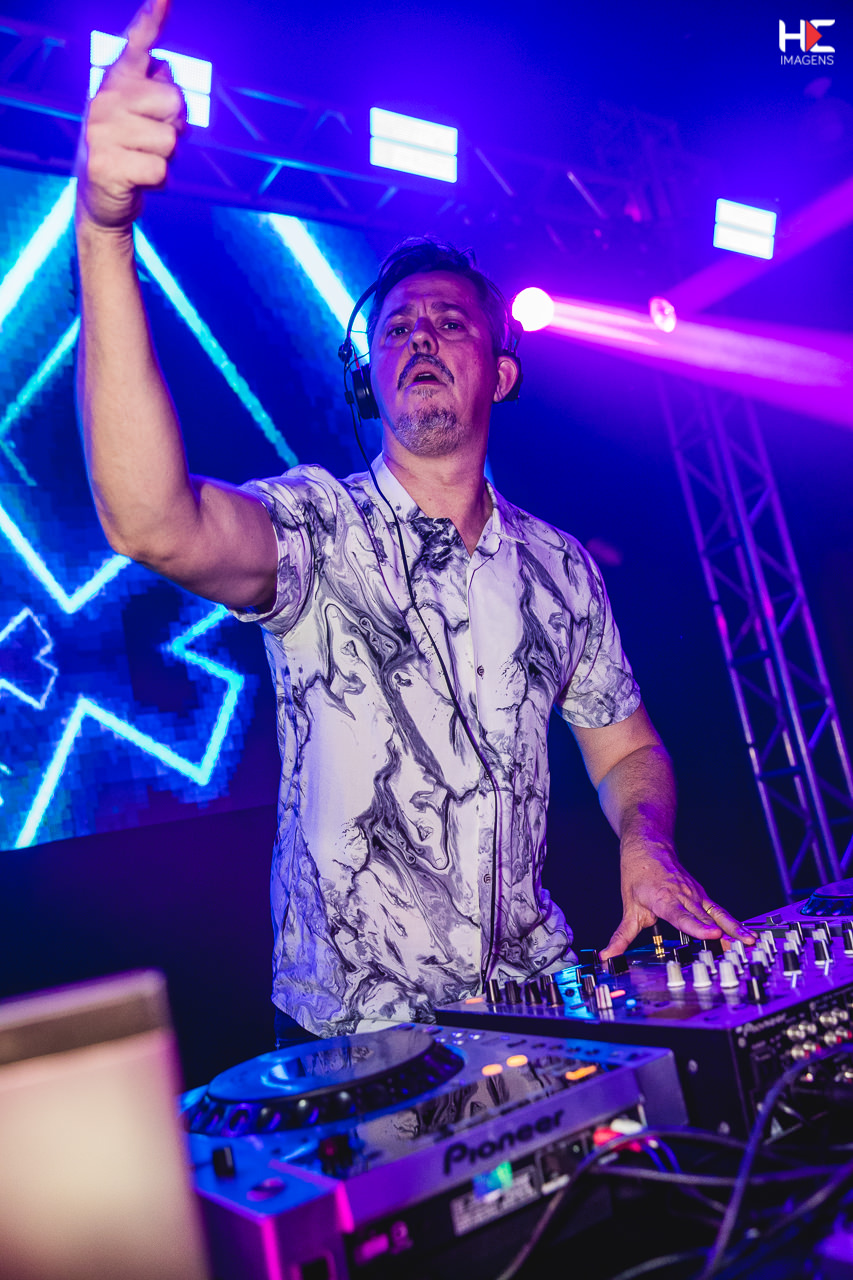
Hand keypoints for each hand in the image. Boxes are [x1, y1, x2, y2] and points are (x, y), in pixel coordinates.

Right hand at [77, 0, 184, 229]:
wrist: (100, 198)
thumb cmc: (129, 150)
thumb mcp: (139, 115)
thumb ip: (154, 88)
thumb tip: (165, 66)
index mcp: (116, 82)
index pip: (137, 45)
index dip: (151, 19)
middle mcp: (105, 100)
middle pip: (174, 102)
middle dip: (175, 126)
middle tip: (152, 140)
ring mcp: (102, 131)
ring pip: (170, 140)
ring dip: (166, 157)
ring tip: (142, 159)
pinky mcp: (107, 164)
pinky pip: (161, 169)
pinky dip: (158, 180)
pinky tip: (138, 178)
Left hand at [600, 839, 755, 958]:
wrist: (648, 846)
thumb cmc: (638, 873)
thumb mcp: (628, 906)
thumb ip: (621, 935)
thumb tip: (608, 954)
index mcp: (664, 899)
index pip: (682, 916)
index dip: (697, 926)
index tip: (712, 934)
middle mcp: (683, 896)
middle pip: (705, 917)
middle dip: (722, 933)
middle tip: (739, 947)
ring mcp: (695, 895)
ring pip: (717, 913)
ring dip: (734, 927)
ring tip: (750, 941)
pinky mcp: (702, 895)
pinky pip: (719, 910)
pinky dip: (733, 922)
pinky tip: (746, 933)